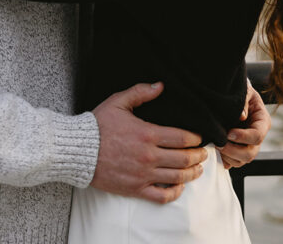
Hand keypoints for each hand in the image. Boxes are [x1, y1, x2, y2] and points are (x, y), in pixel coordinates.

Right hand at [91, 82, 206, 204]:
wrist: (79, 150)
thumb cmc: (98, 125)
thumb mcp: (118, 101)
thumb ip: (141, 92)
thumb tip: (160, 85)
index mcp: (147, 134)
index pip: (182, 138)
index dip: (195, 139)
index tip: (199, 138)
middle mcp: (149, 156)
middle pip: (184, 159)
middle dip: (198, 156)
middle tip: (204, 154)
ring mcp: (143, 175)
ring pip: (177, 178)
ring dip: (192, 174)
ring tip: (197, 169)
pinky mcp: (135, 189)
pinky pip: (161, 196)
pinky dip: (175, 193)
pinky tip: (179, 187)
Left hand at [218, 83, 270, 169]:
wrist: (233, 94)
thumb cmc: (240, 91)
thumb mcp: (244, 91)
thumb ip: (243, 101)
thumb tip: (241, 116)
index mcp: (262, 122)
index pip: (257, 136)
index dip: (243, 137)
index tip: (229, 133)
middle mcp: (256, 137)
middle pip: (250, 153)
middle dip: (233, 150)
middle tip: (219, 143)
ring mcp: (247, 145)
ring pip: (241, 161)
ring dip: (227, 156)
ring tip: (216, 145)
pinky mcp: (237, 150)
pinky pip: (232, 162)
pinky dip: (223, 159)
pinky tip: (214, 149)